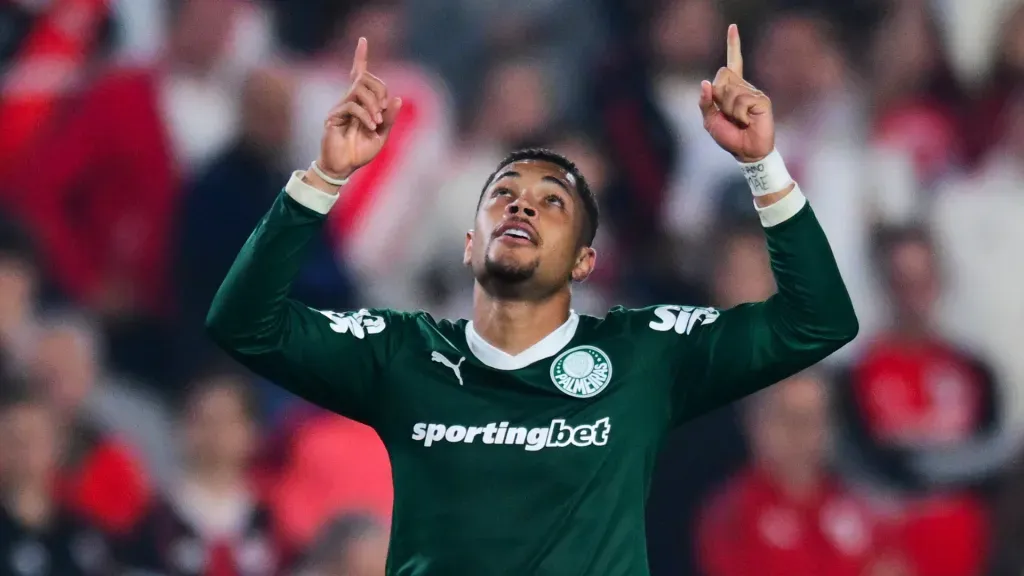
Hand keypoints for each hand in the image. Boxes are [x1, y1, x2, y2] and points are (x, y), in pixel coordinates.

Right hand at [316, 37, 401, 182]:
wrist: (344, 168)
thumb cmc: (361, 151)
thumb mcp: (382, 135)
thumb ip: (389, 118)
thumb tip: (396, 98)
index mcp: (361, 103)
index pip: (358, 74)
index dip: (360, 56)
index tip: (363, 40)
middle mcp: (349, 100)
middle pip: (364, 78)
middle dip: (379, 90)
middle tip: (384, 110)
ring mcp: (340, 107)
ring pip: (358, 89)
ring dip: (373, 104)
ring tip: (377, 122)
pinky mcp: (333, 117)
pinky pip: (352, 106)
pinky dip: (365, 115)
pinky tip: (371, 127)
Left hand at [699, 24, 773, 162]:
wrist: (746, 152)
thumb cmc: (729, 137)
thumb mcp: (709, 121)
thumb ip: (705, 102)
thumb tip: (704, 83)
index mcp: (731, 89)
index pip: (732, 63)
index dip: (733, 45)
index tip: (733, 27)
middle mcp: (744, 86)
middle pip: (722, 75)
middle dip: (718, 97)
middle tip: (727, 114)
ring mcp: (754, 92)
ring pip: (730, 90)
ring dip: (728, 109)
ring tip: (738, 121)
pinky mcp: (762, 100)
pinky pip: (741, 101)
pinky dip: (738, 114)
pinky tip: (746, 122)